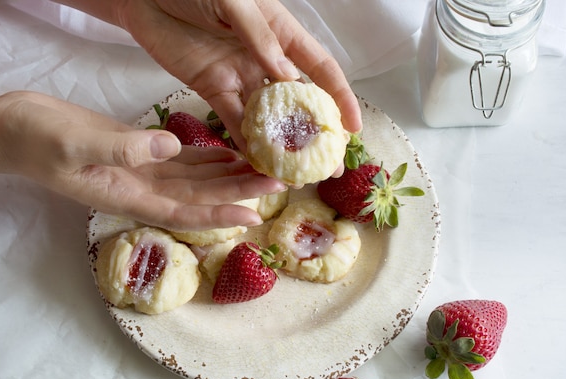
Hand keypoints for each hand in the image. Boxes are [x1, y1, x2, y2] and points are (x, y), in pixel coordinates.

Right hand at [0, 91, 285, 230]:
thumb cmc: (38, 140)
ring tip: (264, 168)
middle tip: (279, 182)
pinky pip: (181, 160)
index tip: (254, 216)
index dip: (219, 216)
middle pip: (200, 196)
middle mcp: (142, 189)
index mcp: (128, 195)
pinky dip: (207, 158)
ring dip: (230, 176)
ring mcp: (141, 172)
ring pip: (195, 179)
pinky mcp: (139, 153)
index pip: (184, 213)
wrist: (15, 129)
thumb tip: (170, 146)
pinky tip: (230, 153)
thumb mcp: (77, 144)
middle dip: (239, 191)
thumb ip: (124, 148)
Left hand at [60, 0, 361, 150]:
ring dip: (282, 145)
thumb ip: (259, 37)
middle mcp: (266, 59)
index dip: (340, 97)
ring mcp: (239, 77)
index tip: (352, 127)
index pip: (319, 68)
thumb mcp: (233, 2)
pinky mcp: (213, 88)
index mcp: (281, 33)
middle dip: (315, 133)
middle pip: (298, 101)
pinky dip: (245, 142)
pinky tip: (258, 164)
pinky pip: (233, 120)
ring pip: (268, 117)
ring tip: (297, 174)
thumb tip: (287, 76)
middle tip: (329, 165)